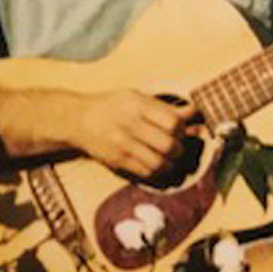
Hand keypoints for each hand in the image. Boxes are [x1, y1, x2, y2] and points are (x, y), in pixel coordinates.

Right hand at [70, 89, 199, 180]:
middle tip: (178, 147)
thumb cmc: (110, 106)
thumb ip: (164, 108)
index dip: (184, 129)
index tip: (182, 130)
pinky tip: (157, 165)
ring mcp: (123, 145)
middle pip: (169, 145)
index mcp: (137, 105)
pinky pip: (146, 174)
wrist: (77, 120)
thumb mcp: (136, 97)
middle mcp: (129, 125)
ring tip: (169, 159)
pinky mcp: (117, 162)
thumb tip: (194, 114)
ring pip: (160, 163)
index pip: (173, 122)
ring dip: (171, 164)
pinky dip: (158, 173)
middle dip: (180, 149)